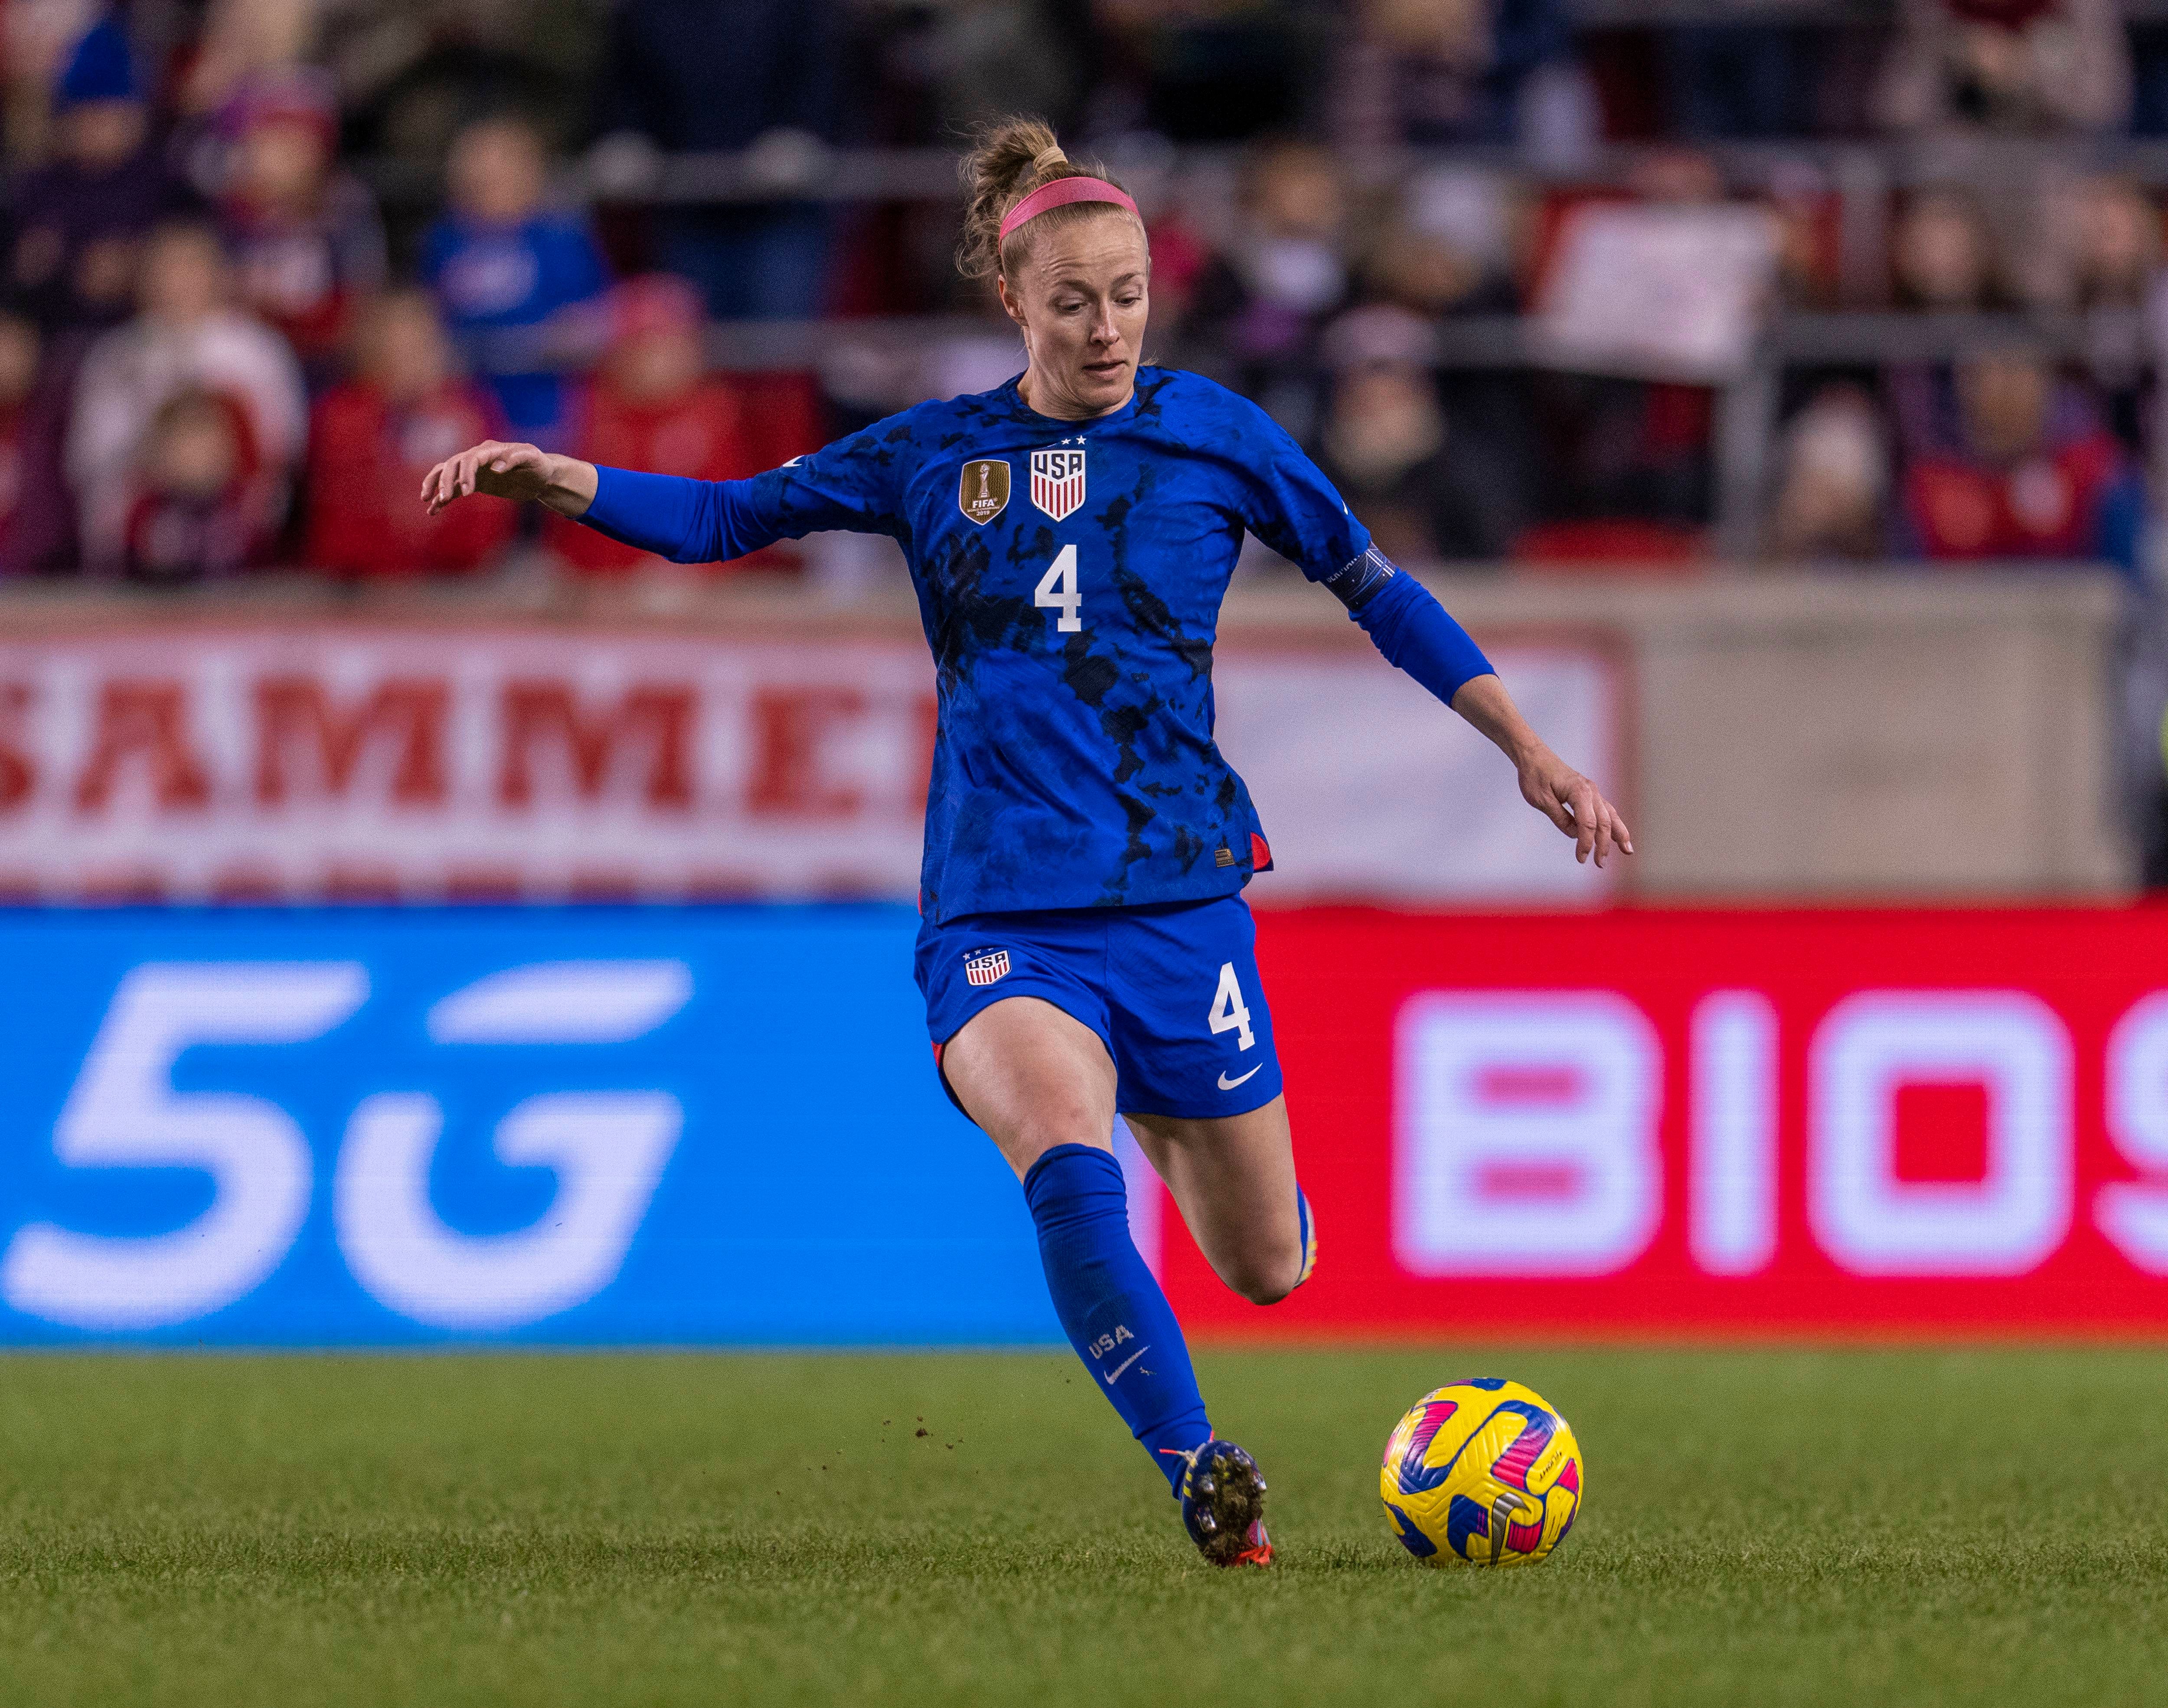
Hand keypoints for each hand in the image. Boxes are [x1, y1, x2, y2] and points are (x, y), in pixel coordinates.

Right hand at [420, 441, 569, 514]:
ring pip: (447, 474)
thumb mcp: (533, 459)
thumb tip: (497, 467)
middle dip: (445, 481)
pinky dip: (443, 499)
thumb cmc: (538, 464)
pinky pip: (455, 489)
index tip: (467, 492)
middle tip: (444, 499)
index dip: (465, 473)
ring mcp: (474, 471)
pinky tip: (433, 511)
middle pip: (453, 465)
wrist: (541, 476)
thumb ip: (516, 459)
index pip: (470, 458)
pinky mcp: (475, 484)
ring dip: (435, 485)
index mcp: (490, 450)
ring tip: (426, 501)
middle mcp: (478, 458)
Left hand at [1516, 742, 1633, 867]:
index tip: (1581, 859)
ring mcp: (1593, 791)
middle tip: (1599, 864)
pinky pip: (1606, 811)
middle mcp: (1591, 790)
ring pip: (1611, 816)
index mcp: (1579, 791)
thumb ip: (1560, 818)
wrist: (1534, 757)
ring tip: (1628, 851)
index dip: (1586, 843)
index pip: (1587, 823)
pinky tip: (1619, 836)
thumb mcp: (1542, 800)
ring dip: (1619, 834)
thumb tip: (1575, 835)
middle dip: (1604, 845)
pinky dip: (1614, 824)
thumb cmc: (1535, 777)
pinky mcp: (1590, 794)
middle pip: (1603, 822)